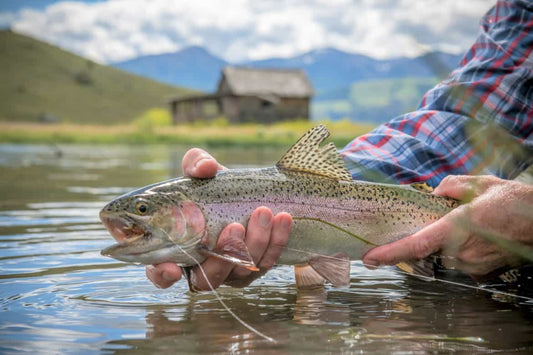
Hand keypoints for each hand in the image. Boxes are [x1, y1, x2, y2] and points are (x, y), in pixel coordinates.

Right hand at [146, 148, 292, 289]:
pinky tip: (283, 219)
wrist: (247, 194)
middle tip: (234, 226)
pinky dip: (276, 241)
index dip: (163, 275)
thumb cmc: (213, 186)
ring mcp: (229, 272)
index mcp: (176, 249)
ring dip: (255, 243)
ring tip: (263, 212)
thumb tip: (205, 168)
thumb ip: (196, 165)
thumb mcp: (202, 172)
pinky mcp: (255, 268)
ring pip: (241, 271)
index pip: (160, 274)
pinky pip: (267, 262)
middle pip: (208, 278)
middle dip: (223, 254)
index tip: (172, 268)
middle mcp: (201, 267)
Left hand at [363, 175, 532, 277]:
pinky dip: (452, 249)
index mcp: (457, 227)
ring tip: (460, 226)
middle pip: (423, 251)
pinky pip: (454, 261)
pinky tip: (468, 236)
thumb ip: (451, 186)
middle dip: (416, 240)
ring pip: (439, 256)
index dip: (389, 254)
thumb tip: (435, 193)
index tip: (369, 258)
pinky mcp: (479, 272)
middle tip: (422, 225)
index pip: (416, 245)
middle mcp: (461, 251)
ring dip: (438, 244)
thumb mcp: (480, 183)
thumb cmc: (513, 202)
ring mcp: (471, 264)